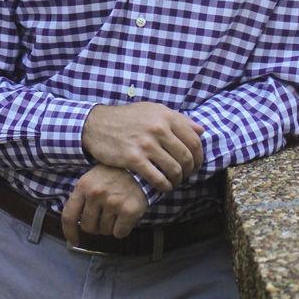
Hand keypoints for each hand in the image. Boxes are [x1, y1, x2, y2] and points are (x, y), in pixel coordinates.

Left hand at [61, 165, 147, 244]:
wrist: (141, 169)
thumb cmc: (115, 175)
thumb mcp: (92, 178)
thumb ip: (82, 197)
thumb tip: (75, 222)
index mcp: (83, 186)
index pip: (69, 216)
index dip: (70, 232)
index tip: (74, 241)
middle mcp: (96, 194)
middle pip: (88, 227)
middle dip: (95, 227)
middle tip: (104, 216)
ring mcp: (113, 202)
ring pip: (105, 231)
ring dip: (110, 226)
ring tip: (117, 211)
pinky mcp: (128, 210)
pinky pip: (119, 233)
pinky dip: (122, 229)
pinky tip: (125, 216)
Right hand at [81, 102, 203, 191]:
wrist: (97, 124)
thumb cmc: (128, 118)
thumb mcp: (153, 110)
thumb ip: (179, 119)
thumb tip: (201, 130)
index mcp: (166, 116)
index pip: (194, 140)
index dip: (199, 157)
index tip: (195, 165)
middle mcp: (158, 129)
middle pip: (186, 157)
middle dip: (189, 171)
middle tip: (185, 176)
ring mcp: (146, 144)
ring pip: (174, 169)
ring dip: (177, 180)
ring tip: (173, 182)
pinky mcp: (134, 158)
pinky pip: (157, 178)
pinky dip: (164, 186)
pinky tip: (162, 187)